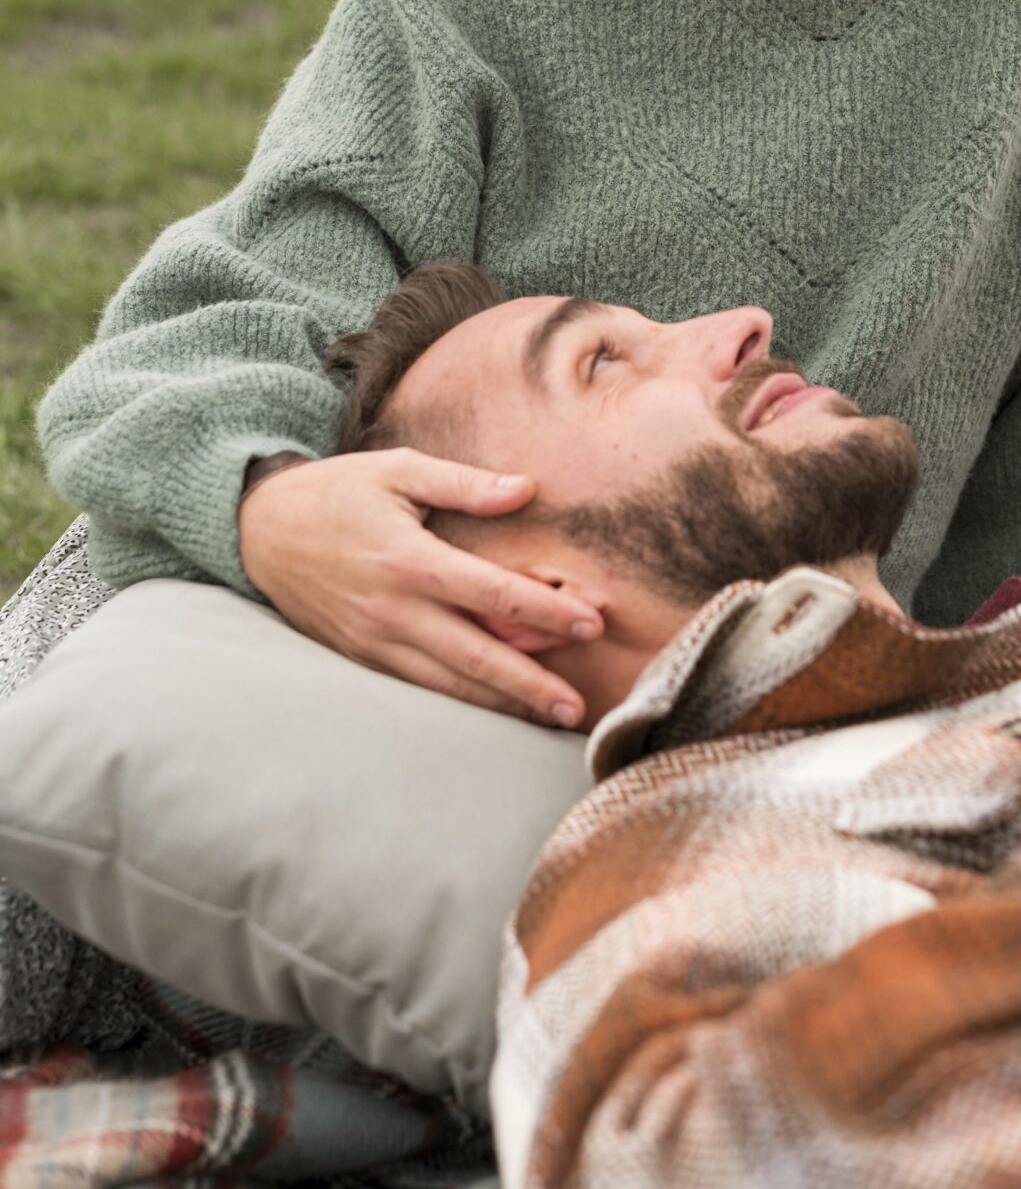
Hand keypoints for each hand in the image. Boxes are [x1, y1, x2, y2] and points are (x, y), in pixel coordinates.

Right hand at [237, 449, 600, 724]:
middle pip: (475, 654)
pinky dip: (460, 699)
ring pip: (448, 681)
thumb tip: (527, 489)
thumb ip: (465, 484)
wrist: (259, 529)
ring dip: (501, 703)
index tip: (592, 624)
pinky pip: (419, 685)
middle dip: (530, 683)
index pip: (491, 592)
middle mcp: (393, 609)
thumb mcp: (398, 469)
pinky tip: (495, 708)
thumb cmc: (337, 492)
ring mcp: (374, 640)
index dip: (545, 611)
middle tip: (578, 707)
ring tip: (550, 719)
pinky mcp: (361, 657)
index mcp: (409, 559)